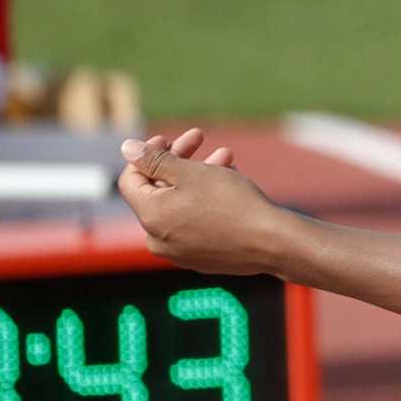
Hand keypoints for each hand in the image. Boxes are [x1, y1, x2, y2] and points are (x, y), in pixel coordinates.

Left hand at [117, 128, 282, 275]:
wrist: (274, 242)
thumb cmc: (232, 204)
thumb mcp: (190, 173)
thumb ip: (154, 160)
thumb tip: (127, 148)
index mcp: (150, 217)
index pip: (130, 180)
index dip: (146, 155)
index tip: (167, 139)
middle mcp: (159, 240)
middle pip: (158, 192)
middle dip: (179, 163)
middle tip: (199, 140)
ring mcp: (182, 254)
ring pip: (181, 207)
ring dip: (198, 180)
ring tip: (225, 159)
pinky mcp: (204, 260)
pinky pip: (196, 226)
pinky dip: (206, 204)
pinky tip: (228, 186)